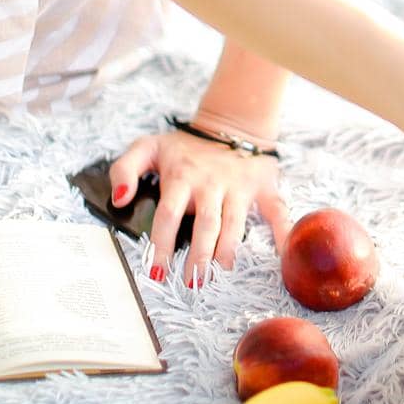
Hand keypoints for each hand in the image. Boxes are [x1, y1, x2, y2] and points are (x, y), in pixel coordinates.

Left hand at [109, 130, 291, 286]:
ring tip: (219, 274)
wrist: (231, 121)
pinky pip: (275, 210)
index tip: (157, 272)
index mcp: (181, 177)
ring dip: (227, 251)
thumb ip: (124, 170)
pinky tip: (284, 252)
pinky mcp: (262, 188)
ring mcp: (238, 187)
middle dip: (198, 256)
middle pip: (204, 224)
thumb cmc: (185, 145)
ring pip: (234, 223)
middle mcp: (210, 184)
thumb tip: (119, 200)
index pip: (168, 215)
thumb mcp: (148, 147)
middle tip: (192, 282)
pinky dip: (282, 231)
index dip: (161, 245)